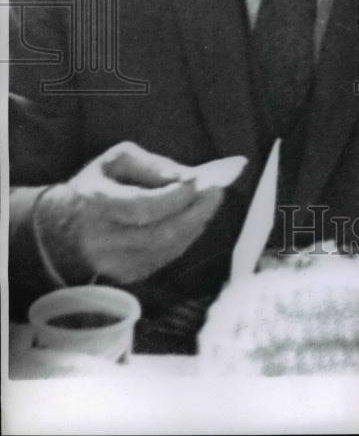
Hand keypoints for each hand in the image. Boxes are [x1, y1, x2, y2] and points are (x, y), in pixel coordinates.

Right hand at [37, 142, 242, 284]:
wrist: (63, 227)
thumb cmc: (97, 184)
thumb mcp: (117, 160)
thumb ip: (152, 165)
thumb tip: (186, 177)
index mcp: (96, 203)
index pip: (140, 207)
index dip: (174, 197)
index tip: (199, 181)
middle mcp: (102, 239)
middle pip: (159, 233)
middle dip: (195, 211)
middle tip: (217, 191)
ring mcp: (113, 264)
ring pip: (167, 249)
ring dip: (196, 225)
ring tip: (210, 202)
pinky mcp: (126, 276)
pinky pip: (165, 258)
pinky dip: (186, 238)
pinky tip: (194, 220)